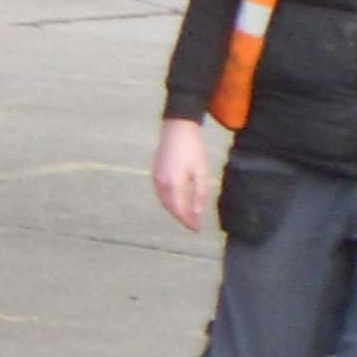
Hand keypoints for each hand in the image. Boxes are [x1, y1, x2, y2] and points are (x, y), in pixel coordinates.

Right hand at [153, 117, 211, 233]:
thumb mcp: (201, 172)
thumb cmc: (193, 148)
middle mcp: (161, 183)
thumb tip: (197, 214)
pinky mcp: (155, 173)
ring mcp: (156, 178)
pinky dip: (169, 201)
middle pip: (170, 207)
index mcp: (174, 184)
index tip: (197, 229)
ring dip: (175, 210)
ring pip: (164, 201)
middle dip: (181, 218)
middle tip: (193, 225)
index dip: (188, 221)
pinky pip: (161, 193)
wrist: (177, 128)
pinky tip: (178, 201)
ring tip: (187, 216)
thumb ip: (199, 194)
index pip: (180, 210)